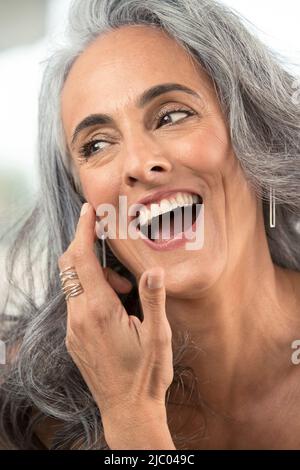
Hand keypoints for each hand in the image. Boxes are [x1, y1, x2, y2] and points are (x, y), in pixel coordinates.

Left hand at [58, 203, 173, 424]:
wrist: (128, 411)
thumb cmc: (146, 374)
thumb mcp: (158, 335)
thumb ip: (153, 298)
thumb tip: (153, 268)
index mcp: (99, 311)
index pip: (82, 259)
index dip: (83, 230)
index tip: (88, 211)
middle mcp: (79, 317)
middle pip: (70, 266)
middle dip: (88, 248)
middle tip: (114, 253)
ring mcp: (73, 329)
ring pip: (73, 284)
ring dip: (95, 275)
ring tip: (125, 291)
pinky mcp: (74, 338)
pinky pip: (75, 302)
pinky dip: (91, 292)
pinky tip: (115, 307)